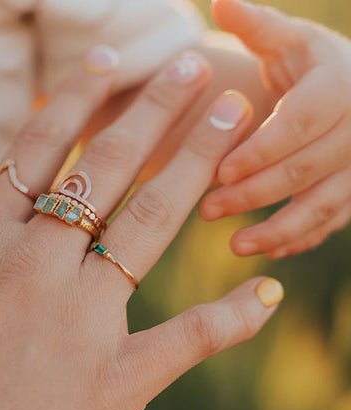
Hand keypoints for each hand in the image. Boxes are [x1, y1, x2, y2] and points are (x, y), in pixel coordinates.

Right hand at [0, 49, 281, 409]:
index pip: (36, 152)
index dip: (75, 100)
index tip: (108, 61)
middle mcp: (31, 270)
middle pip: (103, 172)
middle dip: (152, 112)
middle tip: (190, 66)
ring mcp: (75, 325)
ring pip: (145, 227)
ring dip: (193, 166)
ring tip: (231, 119)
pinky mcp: (111, 384)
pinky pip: (184, 342)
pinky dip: (230, 318)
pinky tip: (263, 290)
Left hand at [200, 0, 350, 258]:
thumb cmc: (309, 62)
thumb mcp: (286, 40)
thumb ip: (257, 26)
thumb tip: (222, 1)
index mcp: (338, 87)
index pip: (301, 124)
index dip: (262, 149)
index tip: (220, 171)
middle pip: (307, 168)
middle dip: (256, 192)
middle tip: (206, 209)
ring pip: (324, 204)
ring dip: (280, 229)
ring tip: (235, 246)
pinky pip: (333, 221)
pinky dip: (301, 238)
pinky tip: (266, 251)